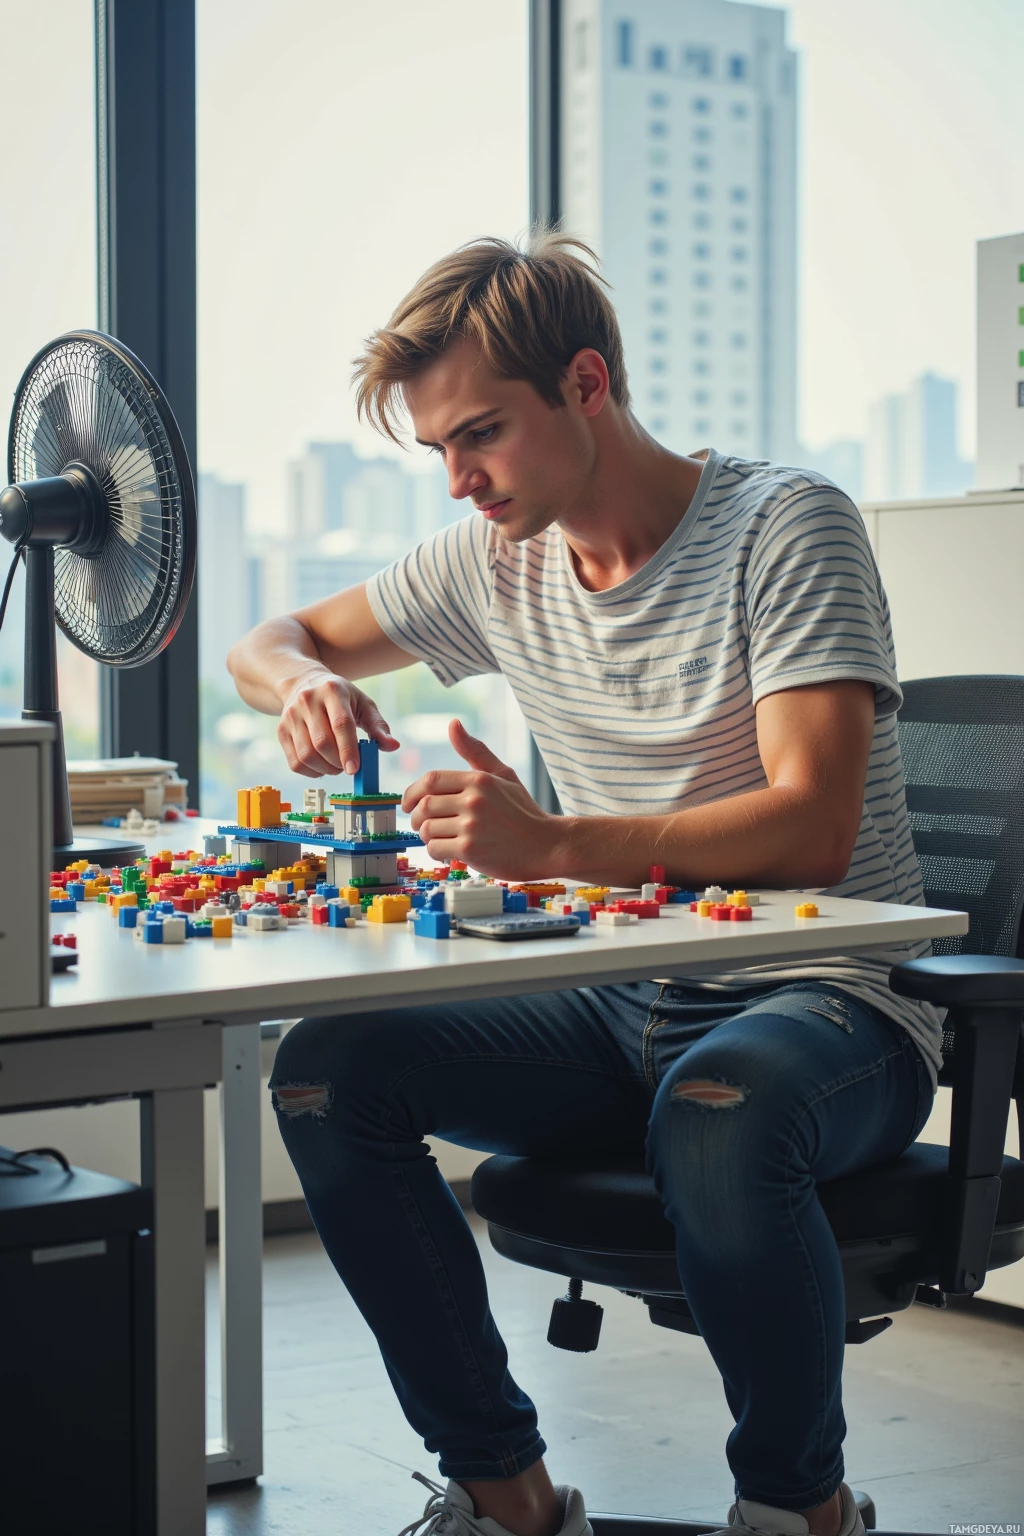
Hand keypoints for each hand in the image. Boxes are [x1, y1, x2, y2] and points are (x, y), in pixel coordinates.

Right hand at [277, 670, 398, 777]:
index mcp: (332, 691)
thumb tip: (392, 746)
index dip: (348, 750)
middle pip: (322, 742)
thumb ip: (378, 726)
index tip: (354, 769)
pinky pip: (295, 763)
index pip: (341, 724)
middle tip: (349, 766)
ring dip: (326, 769)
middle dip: (338, 762)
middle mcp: (307, 701)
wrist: (302, 682)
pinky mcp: (281, 730)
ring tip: (336, 766)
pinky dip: (311, 772)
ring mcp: (291, 716)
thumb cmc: (340, 696)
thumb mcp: (362, 703)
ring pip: (306, 755)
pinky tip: (322, 766)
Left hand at [403, 719, 556, 878]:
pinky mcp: (470, 850)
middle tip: (421, 824)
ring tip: (440, 837)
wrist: (547, 846)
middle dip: (416, 817)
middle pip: (424, 805)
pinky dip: (436, 851)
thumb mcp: (504, 775)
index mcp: (479, 780)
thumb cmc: (522, 811)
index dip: (412, 792)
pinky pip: (435, 848)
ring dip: (427, 836)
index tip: (408, 803)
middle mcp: (474, 800)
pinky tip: (448, 851)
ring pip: (427, 829)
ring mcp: (472, 826)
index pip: (431, 780)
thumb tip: (453, 724)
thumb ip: (476, 751)